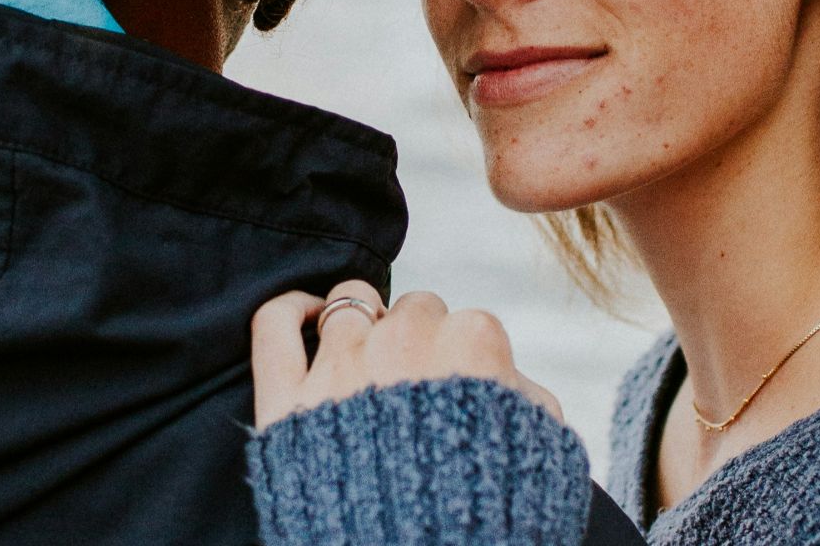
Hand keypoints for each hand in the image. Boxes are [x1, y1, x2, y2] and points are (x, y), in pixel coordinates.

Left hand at [249, 279, 563, 429]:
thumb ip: (530, 401)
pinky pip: (274, 323)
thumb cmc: (492, 516)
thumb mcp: (545, 455)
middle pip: (411, 310)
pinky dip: (290, 309)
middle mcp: (405, 340)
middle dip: (416, 340)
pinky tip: (307, 315)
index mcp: (472, 343)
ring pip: (349, 303)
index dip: (463, 359)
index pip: (466, 324)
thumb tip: (513, 381)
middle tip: (417, 385)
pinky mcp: (288, 399)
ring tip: (367, 354)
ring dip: (361, 322)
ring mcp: (341, 365)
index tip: (460, 389)